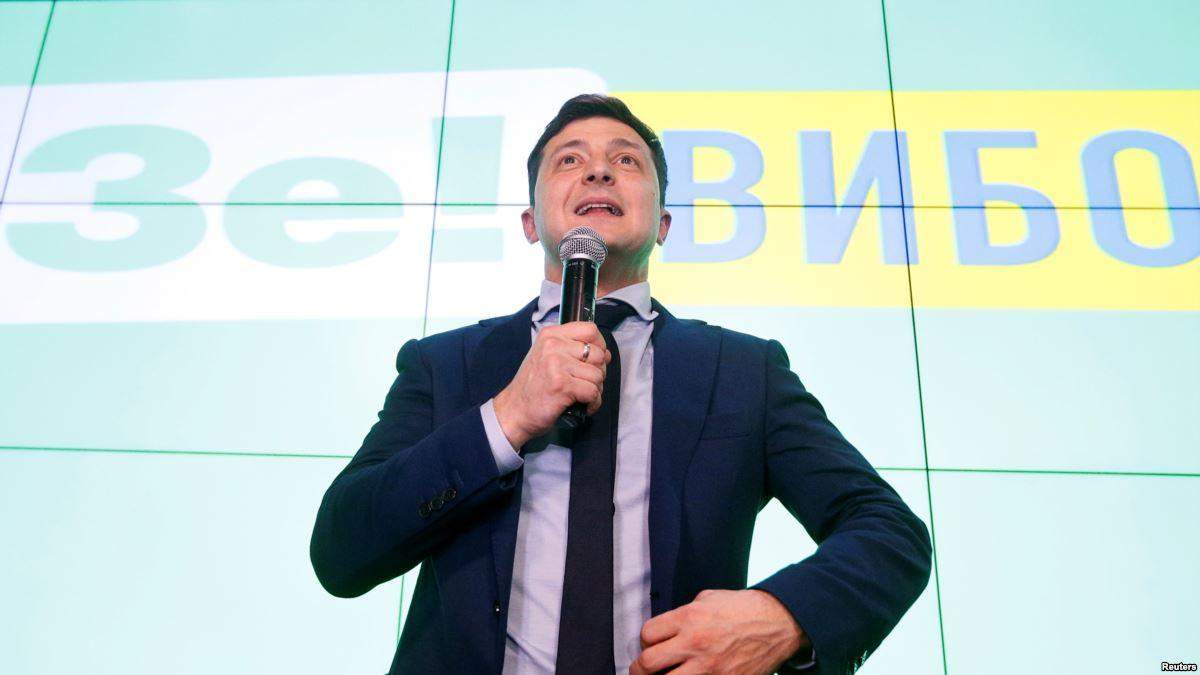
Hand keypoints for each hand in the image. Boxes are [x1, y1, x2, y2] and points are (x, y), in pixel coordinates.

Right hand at [493, 322, 611, 448]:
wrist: (515, 410)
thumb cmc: (534, 386)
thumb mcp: (548, 357)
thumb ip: (574, 350)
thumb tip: (606, 354)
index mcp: (551, 335)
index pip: (590, 329)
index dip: (600, 346)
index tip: (594, 360)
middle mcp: (553, 346)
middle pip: (598, 354)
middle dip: (599, 372)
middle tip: (586, 383)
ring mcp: (556, 365)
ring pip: (598, 375)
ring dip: (596, 390)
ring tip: (582, 395)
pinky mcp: (562, 385)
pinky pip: (593, 392)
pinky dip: (593, 403)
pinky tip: (583, 405)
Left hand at [630, 589, 807, 674]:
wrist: (777, 623)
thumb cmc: (744, 609)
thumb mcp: (708, 598)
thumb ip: (683, 614)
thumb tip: (666, 629)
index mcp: (689, 618)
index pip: (647, 635)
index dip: (646, 640)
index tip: (650, 644)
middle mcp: (695, 643)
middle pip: (647, 663)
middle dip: (640, 668)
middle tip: (642, 669)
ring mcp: (709, 667)